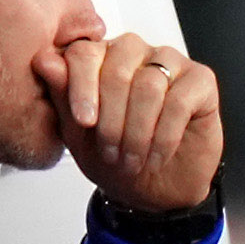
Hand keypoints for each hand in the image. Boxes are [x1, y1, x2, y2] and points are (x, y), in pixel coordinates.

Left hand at [44, 28, 222, 215]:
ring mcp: (169, 62)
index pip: (84, 53)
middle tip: (110, 152)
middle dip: (111, 118)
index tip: (84, 121)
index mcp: (99, 58)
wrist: (153, 190)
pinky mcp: (200, 80)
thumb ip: (62, 96)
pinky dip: (164, 135)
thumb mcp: (78, 135)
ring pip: (149, 85)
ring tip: (131, 160)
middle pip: (117, 67)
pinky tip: (156, 156)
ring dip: (137, 131)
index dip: (81, 87)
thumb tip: (44, 61)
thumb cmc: (114, 158)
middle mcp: (134, 53)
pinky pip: (180, 100)